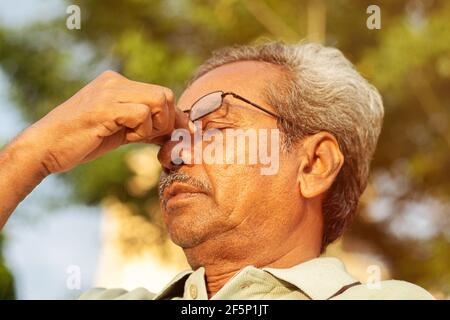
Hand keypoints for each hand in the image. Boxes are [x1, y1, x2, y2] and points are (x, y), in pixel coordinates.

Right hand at [18, 70, 177, 173]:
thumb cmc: (82, 141)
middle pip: (165, 95)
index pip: (161, 94)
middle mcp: (114, 81)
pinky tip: (124, 137)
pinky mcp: (104, 107)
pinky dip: (141, 130)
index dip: (173, 118)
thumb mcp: (121, 131)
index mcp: (117, 83)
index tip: (171, 136)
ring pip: (159, 101)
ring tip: (133, 136)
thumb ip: (146, 127)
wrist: (45, 147)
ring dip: (154, 126)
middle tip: (151, 139)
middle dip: (167, 122)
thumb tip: (178, 131)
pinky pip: (142, 113)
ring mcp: (109, 92)